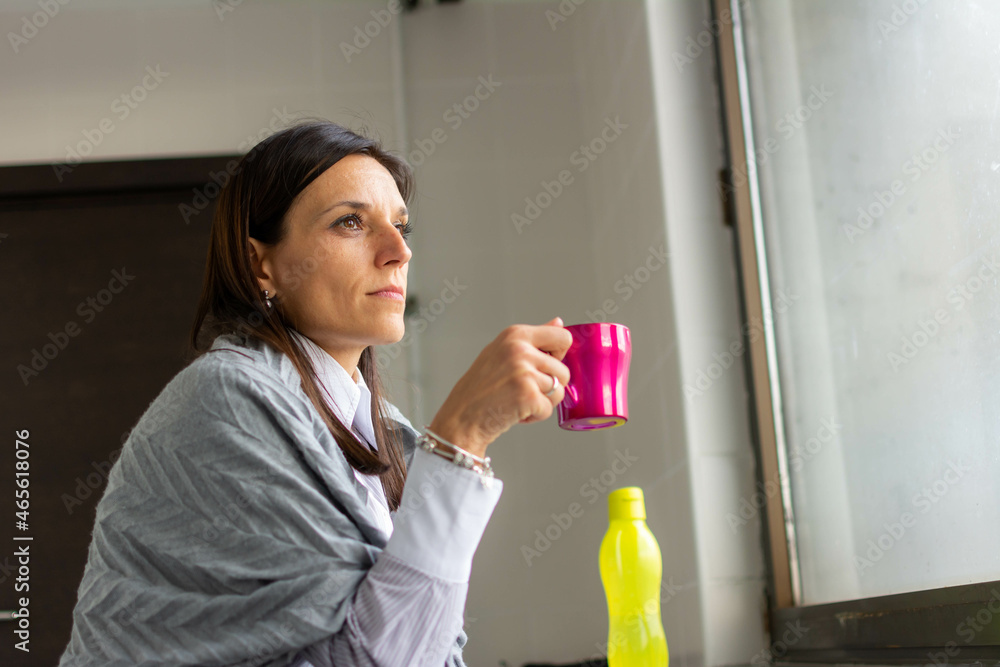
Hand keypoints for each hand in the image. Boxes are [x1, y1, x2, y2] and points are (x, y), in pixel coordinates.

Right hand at [427, 317, 572, 457]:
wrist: (461, 417)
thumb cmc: (480, 388)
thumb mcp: (503, 352)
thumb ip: (534, 339)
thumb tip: (558, 322)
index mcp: (516, 334)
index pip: (563, 337)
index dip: (559, 356)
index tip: (542, 366)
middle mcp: (520, 349)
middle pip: (564, 371)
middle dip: (548, 387)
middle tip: (522, 389)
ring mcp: (524, 372)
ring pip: (559, 391)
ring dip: (542, 402)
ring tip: (517, 400)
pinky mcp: (528, 395)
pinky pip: (548, 409)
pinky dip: (534, 416)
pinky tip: (515, 411)